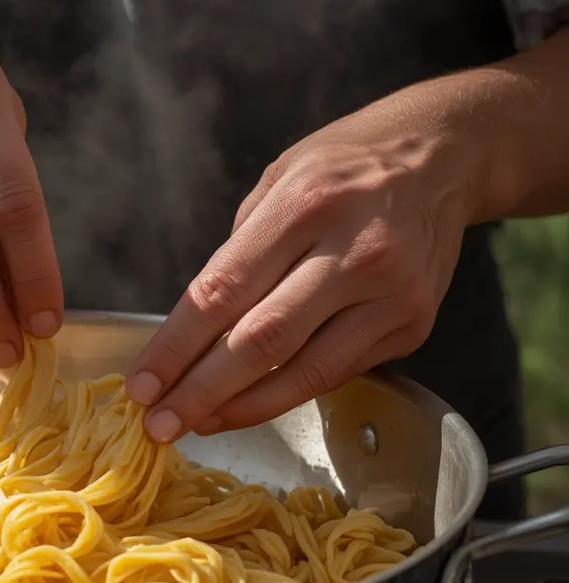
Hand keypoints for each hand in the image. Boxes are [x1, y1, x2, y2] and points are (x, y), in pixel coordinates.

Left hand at [126, 83, 487, 439]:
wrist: (441, 157)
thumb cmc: (342, 167)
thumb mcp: (277, 182)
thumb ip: (239, 255)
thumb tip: (194, 332)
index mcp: (304, 206)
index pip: (223, 291)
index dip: (175, 346)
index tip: (141, 384)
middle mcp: (353, 252)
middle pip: (260, 341)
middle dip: (200, 390)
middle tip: (157, 424)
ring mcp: (390, 294)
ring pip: (301, 371)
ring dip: (239, 407)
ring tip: (195, 424)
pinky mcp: (412, 325)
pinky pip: (335, 372)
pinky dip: (284, 395)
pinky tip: (245, 406)